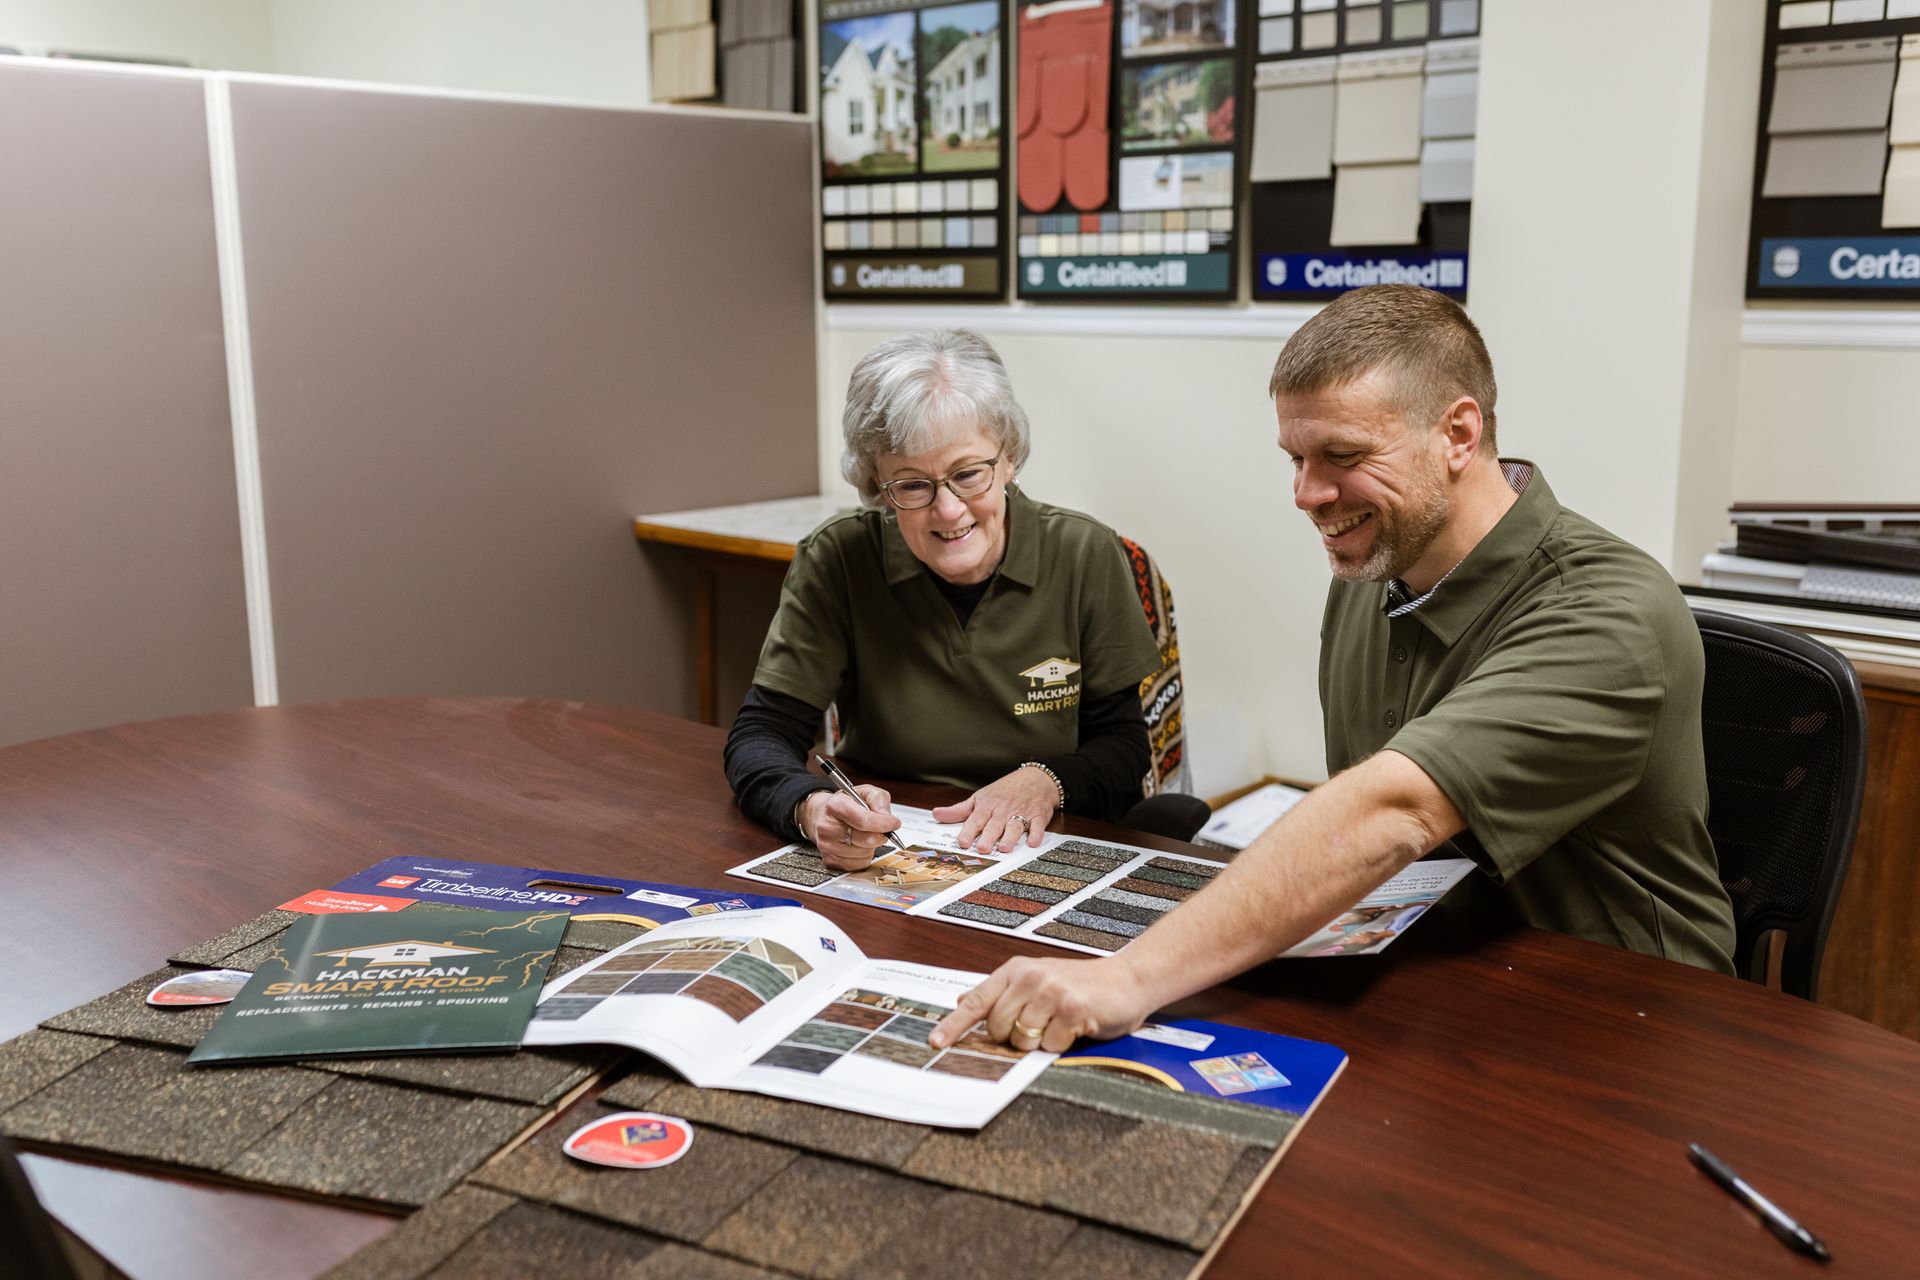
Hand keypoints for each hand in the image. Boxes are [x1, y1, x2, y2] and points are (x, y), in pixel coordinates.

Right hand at [801, 786, 901, 870]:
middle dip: (880, 835)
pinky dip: (865, 856)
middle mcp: (827, 827)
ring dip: (872, 846)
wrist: (822, 816)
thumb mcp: (864, 792)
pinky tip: (859, 845)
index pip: (863, 820)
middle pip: (866, 839)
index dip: (883, 823)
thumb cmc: (845, 804)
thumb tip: (887, 818)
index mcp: (835, 806)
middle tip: (881, 829)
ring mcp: (827, 846)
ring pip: (865, 853)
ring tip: (864, 835)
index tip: (894, 823)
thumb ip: (879, 800)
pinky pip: (860, 864)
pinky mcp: (830, 860)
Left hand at [929, 954, 1153, 1053]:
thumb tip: (962, 1001)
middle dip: (1013, 1036)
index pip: (976, 1000)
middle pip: (997, 1027)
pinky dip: (1061, 1044)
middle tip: (1038, 1024)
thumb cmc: (1080, 984)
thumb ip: (1001, 992)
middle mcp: (1030, 978)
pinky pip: (1050, 1045)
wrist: (1127, 980)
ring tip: (1058, 1024)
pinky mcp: (1072, 1010)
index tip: (936, 1041)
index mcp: (1016, 971)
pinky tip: (1075, 1027)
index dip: (954, 1024)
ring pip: (1022, 1039)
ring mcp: (1051, 992)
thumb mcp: (1037, 980)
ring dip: (1039, 1041)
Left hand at [930, 766, 1058, 851]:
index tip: (962, 842)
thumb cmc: (1005, 790)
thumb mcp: (980, 797)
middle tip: (982, 848)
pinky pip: (1037, 825)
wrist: (1036, 778)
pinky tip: (1033, 843)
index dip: (969, 831)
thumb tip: (936, 815)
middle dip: (988, 836)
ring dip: (1010, 837)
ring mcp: (1021, 812)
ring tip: (1004, 848)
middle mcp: (1003, 810)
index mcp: (988, 805)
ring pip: (1015, 826)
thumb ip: (959, 810)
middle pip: (994, 825)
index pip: (976, 819)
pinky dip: (1036, 834)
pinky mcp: (1038, 816)